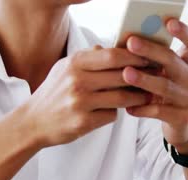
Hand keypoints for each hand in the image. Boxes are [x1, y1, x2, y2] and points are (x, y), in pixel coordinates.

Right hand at [23, 47, 151, 148]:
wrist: (32, 122)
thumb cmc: (52, 93)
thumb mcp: (64, 68)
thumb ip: (88, 57)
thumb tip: (111, 48)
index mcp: (75, 63)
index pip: (113, 55)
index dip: (135, 56)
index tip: (149, 58)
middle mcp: (77, 81)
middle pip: (122, 75)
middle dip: (143, 76)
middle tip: (155, 77)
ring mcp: (80, 103)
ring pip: (122, 98)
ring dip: (137, 97)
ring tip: (145, 96)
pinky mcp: (83, 123)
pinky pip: (112, 115)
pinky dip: (116, 113)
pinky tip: (114, 111)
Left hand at [123, 19, 187, 153]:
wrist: (180, 125)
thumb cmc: (163, 93)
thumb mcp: (160, 74)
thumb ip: (148, 60)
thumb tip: (122, 43)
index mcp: (186, 62)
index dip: (184, 32)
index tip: (169, 22)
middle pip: (173, 61)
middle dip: (151, 51)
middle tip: (131, 43)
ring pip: (165, 86)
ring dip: (145, 80)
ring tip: (127, 74)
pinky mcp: (181, 117)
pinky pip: (160, 111)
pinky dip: (143, 109)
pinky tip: (129, 107)